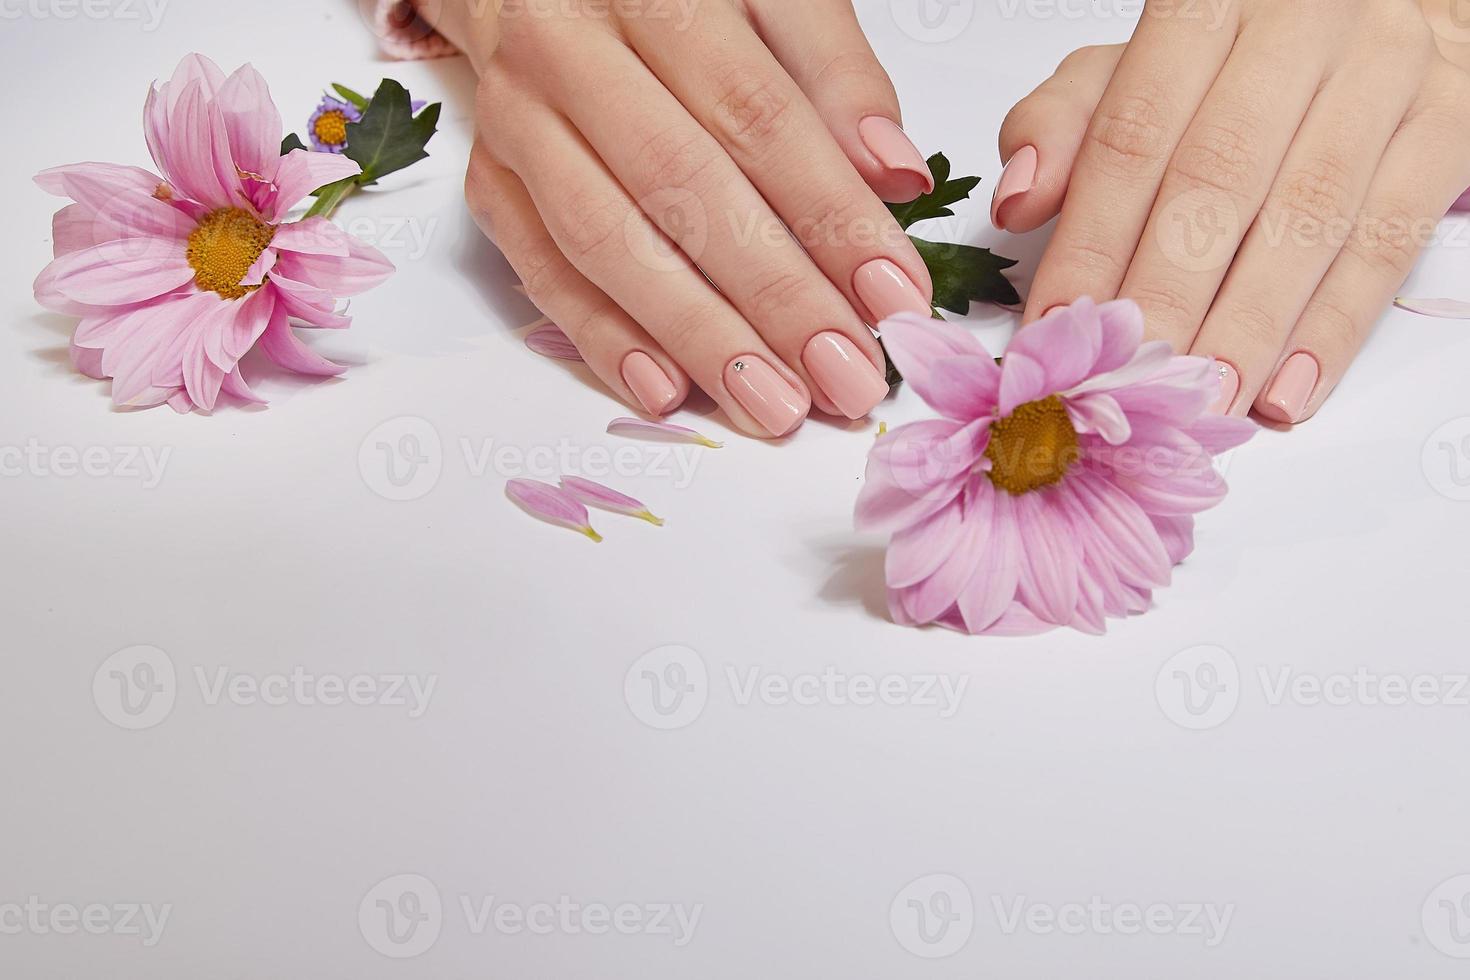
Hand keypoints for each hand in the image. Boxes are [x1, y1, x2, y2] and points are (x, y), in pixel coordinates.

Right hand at [435, 0, 935, 435]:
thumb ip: (836, 73)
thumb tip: (895, 176)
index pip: (758, 116)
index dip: (831, 214)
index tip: (894, 297)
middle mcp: (569, 47)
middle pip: (682, 186)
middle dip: (775, 295)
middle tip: (845, 376)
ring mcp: (518, 118)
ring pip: (607, 240)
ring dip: (696, 335)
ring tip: (773, 405)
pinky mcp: (491, 179)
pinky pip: (542, 271)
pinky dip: (603, 339)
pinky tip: (667, 392)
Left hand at [995, 0, 1469, 422]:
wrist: (1386, 6)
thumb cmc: (1238, 59)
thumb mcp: (1133, 69)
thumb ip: (1065, 124)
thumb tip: (1018, 200)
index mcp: (1207, 6)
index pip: (1133, 137)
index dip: (1090, 242)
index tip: (1058, 329)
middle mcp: (1299, 27)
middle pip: (1219, 181)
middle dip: (1167, 296)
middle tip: (1130, 382)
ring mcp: (1384, 72)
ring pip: (1308, 216)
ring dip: (1248, 328)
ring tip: (1203, 404)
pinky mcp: (1448, 122)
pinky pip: (1390, 238)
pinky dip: (1334, 329)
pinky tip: (1286, 391)